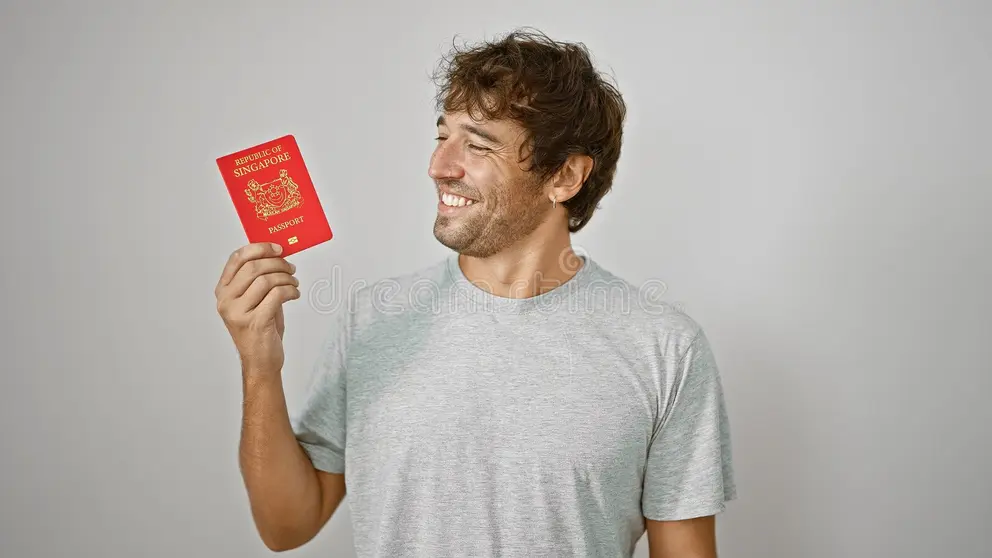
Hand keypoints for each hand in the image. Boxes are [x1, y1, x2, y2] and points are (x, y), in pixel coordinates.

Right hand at [215, 242, 299, 376]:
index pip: (237, 258)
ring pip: (267, 280)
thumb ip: (257, 279)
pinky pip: (277, 295)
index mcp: (223, 291)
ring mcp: (238, 312)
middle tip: (291, 268)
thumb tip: (277, 254)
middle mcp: (226, 300)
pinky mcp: (255, 322)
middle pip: (254, 267)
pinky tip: (295, 295)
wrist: (261, 360)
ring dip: (287, 278)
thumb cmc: (259, 328)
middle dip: (278, 263)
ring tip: (294, 283)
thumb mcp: (253, 300)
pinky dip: (291, 291)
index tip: (278, 248)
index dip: (259, 248)